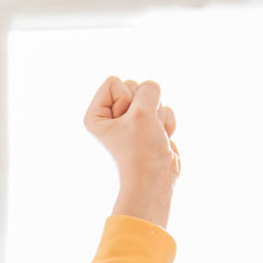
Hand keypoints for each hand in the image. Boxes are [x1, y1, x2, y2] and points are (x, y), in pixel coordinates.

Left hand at [84, 76, 180, 225]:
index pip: (114, 82)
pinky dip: (166, 123)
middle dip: (144, 107)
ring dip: (156, 116)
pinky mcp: (148, 126)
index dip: (127, 100)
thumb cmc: (141, 151)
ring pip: (151, 97)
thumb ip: (149, 89)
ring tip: (150, 136)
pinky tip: (160, 139)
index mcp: (96, 114)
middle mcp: (111, 116)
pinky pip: (162, 108)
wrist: (155, 180)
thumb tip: (153, 88)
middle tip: (140, 131)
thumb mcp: (142, 112)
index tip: (127, 124)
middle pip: (134, 86)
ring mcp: (131, 121)